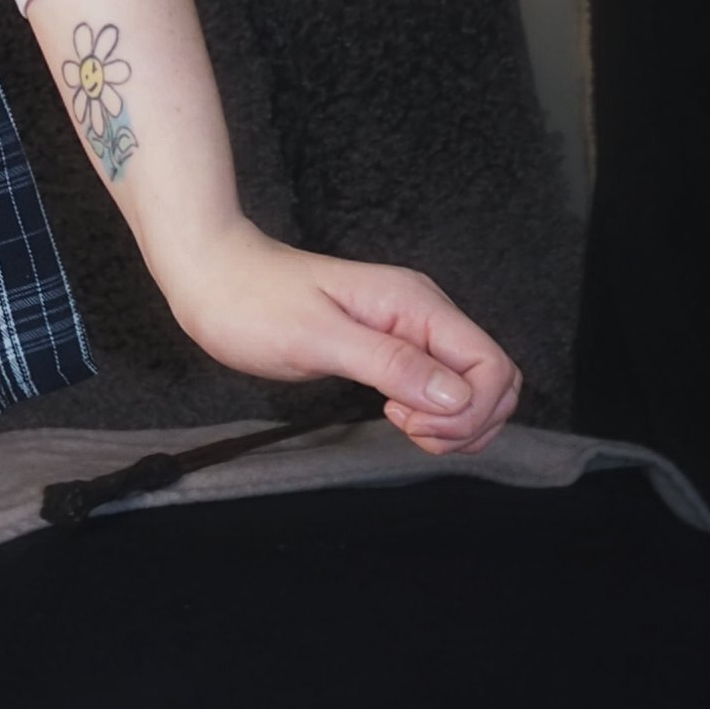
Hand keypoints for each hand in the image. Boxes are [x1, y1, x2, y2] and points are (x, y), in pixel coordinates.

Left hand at [157, 217, 521, 458]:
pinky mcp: (392, 344)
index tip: (412, 424)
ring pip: (473, 385)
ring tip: (402, 426)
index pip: (491, 364)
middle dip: (470, 421)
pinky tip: (399, 416)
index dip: (470, 410)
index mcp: (416, 305)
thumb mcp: (317, 339)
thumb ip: (390, 366)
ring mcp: (411, 328)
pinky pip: (441, 384)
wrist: (214, 276)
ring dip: (455, 421)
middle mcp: (423, 312)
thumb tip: (455, 397)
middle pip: (495, 377)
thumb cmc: (253, 303)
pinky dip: (435, 413)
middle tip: (410, 432)